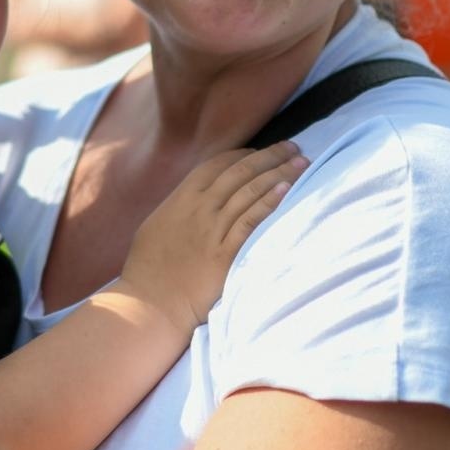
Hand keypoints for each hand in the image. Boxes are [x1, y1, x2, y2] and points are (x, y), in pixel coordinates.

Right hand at [121, 141, 307, 334]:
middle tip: (293, 146)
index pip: (217, 164)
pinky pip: (251, 221)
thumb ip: (178, 207)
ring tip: (301, 162)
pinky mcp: (225, 254)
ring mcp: (213, 229)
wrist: (150, 302)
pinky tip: (286, 190)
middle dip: (270, 156)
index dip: (243, 155)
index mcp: (181, 198)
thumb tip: (196, 198)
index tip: (262, 151)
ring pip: (250, 191)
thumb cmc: (148, 268)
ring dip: (279, 174)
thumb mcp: (156, 225)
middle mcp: (199, 208)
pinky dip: (269, 202)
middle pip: (241, 172)